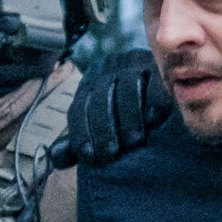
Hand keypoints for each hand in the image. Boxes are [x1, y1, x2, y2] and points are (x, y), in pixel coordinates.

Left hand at [56, 50, 175, 168]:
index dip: (81, 134)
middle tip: (110, 155)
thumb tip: (55, 158)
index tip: (89, 157)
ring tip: (133, 142)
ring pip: (126, 89)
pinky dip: (153, 100)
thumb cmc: (130, 116)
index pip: (79, 108)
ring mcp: (134, 63)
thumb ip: (82, 141)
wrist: (167, 89)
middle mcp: (108, 69)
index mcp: (90, 83)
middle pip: (100, 99)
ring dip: (127, 117)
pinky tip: (153, 119)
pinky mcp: (159, 65)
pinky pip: (155, 82)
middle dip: (103, 129)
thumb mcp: (104, 127)